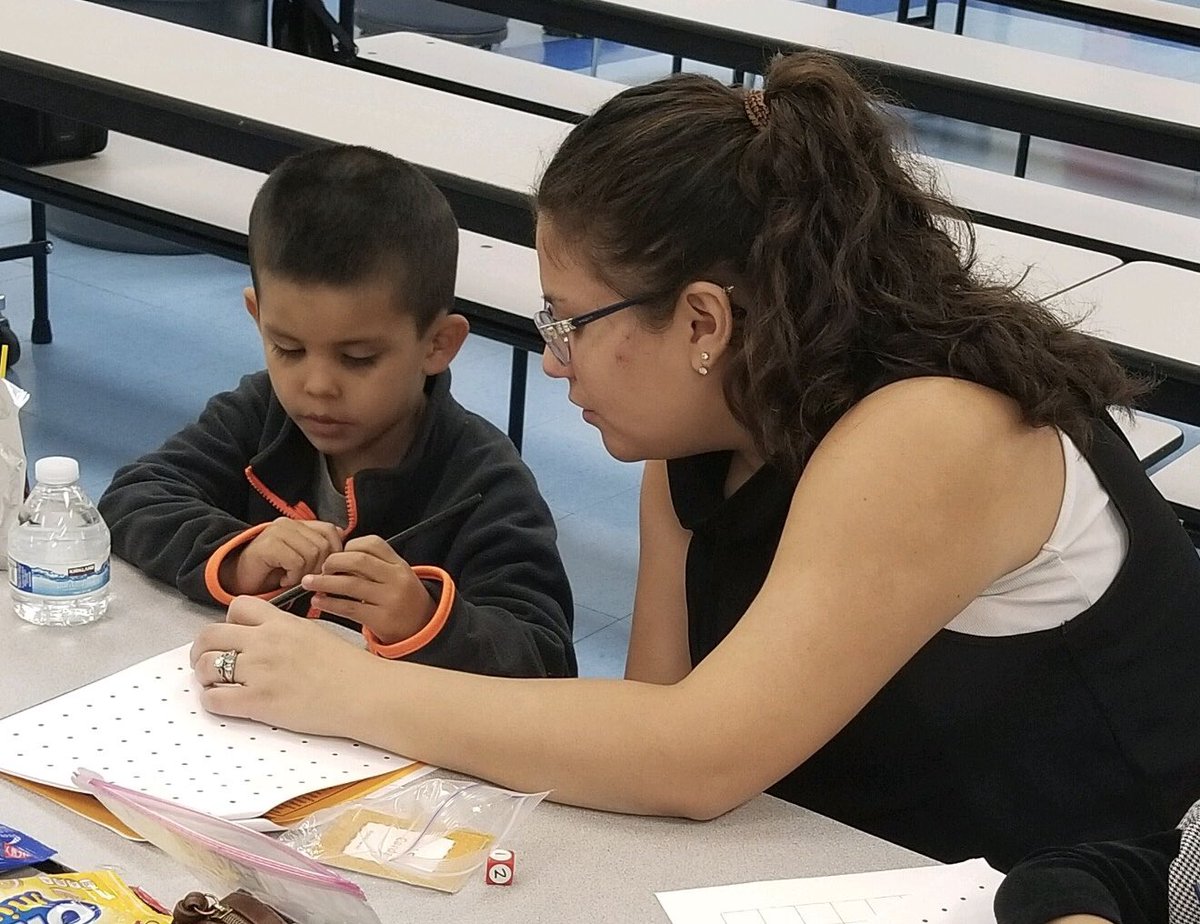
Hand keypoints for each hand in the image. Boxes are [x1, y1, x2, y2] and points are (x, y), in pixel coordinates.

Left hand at [191, 596, 380, 735]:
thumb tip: (269, 641)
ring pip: (205, 665)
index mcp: (282, 622)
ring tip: (215, 683)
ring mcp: (259, 671)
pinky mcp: (258, 701)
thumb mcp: (316, 634)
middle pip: (210, 634)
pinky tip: (225, 702)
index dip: (228, 622)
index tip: (232, 636)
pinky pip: (214, 699)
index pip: (237, 607)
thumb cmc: (350, 669)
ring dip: (204, 675)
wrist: (365, 693)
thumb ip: (288, 633)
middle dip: (202, 648)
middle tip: (209, 660)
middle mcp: (265, 641)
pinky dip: (212, 701)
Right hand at [221, 518, 342, 594]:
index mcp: (300, 525)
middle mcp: (290, 524)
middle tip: (304, 579)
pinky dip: (293, 576)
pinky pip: (297, 561)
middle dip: (318, 568)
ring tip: (291, 578)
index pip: (331, 531)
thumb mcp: (301, 561)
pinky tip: (282, 580)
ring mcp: (278, 531)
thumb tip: (343, 550)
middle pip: (324, 545)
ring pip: (313, 554)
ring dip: (304, 574)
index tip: (324, 571)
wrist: (237, 579)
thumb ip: (319, 552)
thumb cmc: (272, 573)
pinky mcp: (269, 544)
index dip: (334, 554)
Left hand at [300, 536, 436, 643]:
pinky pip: (349, 608)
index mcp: (399, 564)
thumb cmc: (402, 600)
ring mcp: (390, 599)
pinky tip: (318, 601)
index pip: (372, 543)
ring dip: (324, 582)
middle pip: (358, 560)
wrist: (422, 628)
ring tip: (309, 583)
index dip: (349, 546)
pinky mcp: (381, 619)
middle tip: (320, 569)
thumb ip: (373, 565)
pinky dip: (329, 603)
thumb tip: (335, 558)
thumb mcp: (396, 576)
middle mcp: (396, 579)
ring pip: (350, 584)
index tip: (336, 554)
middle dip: (332, 562)